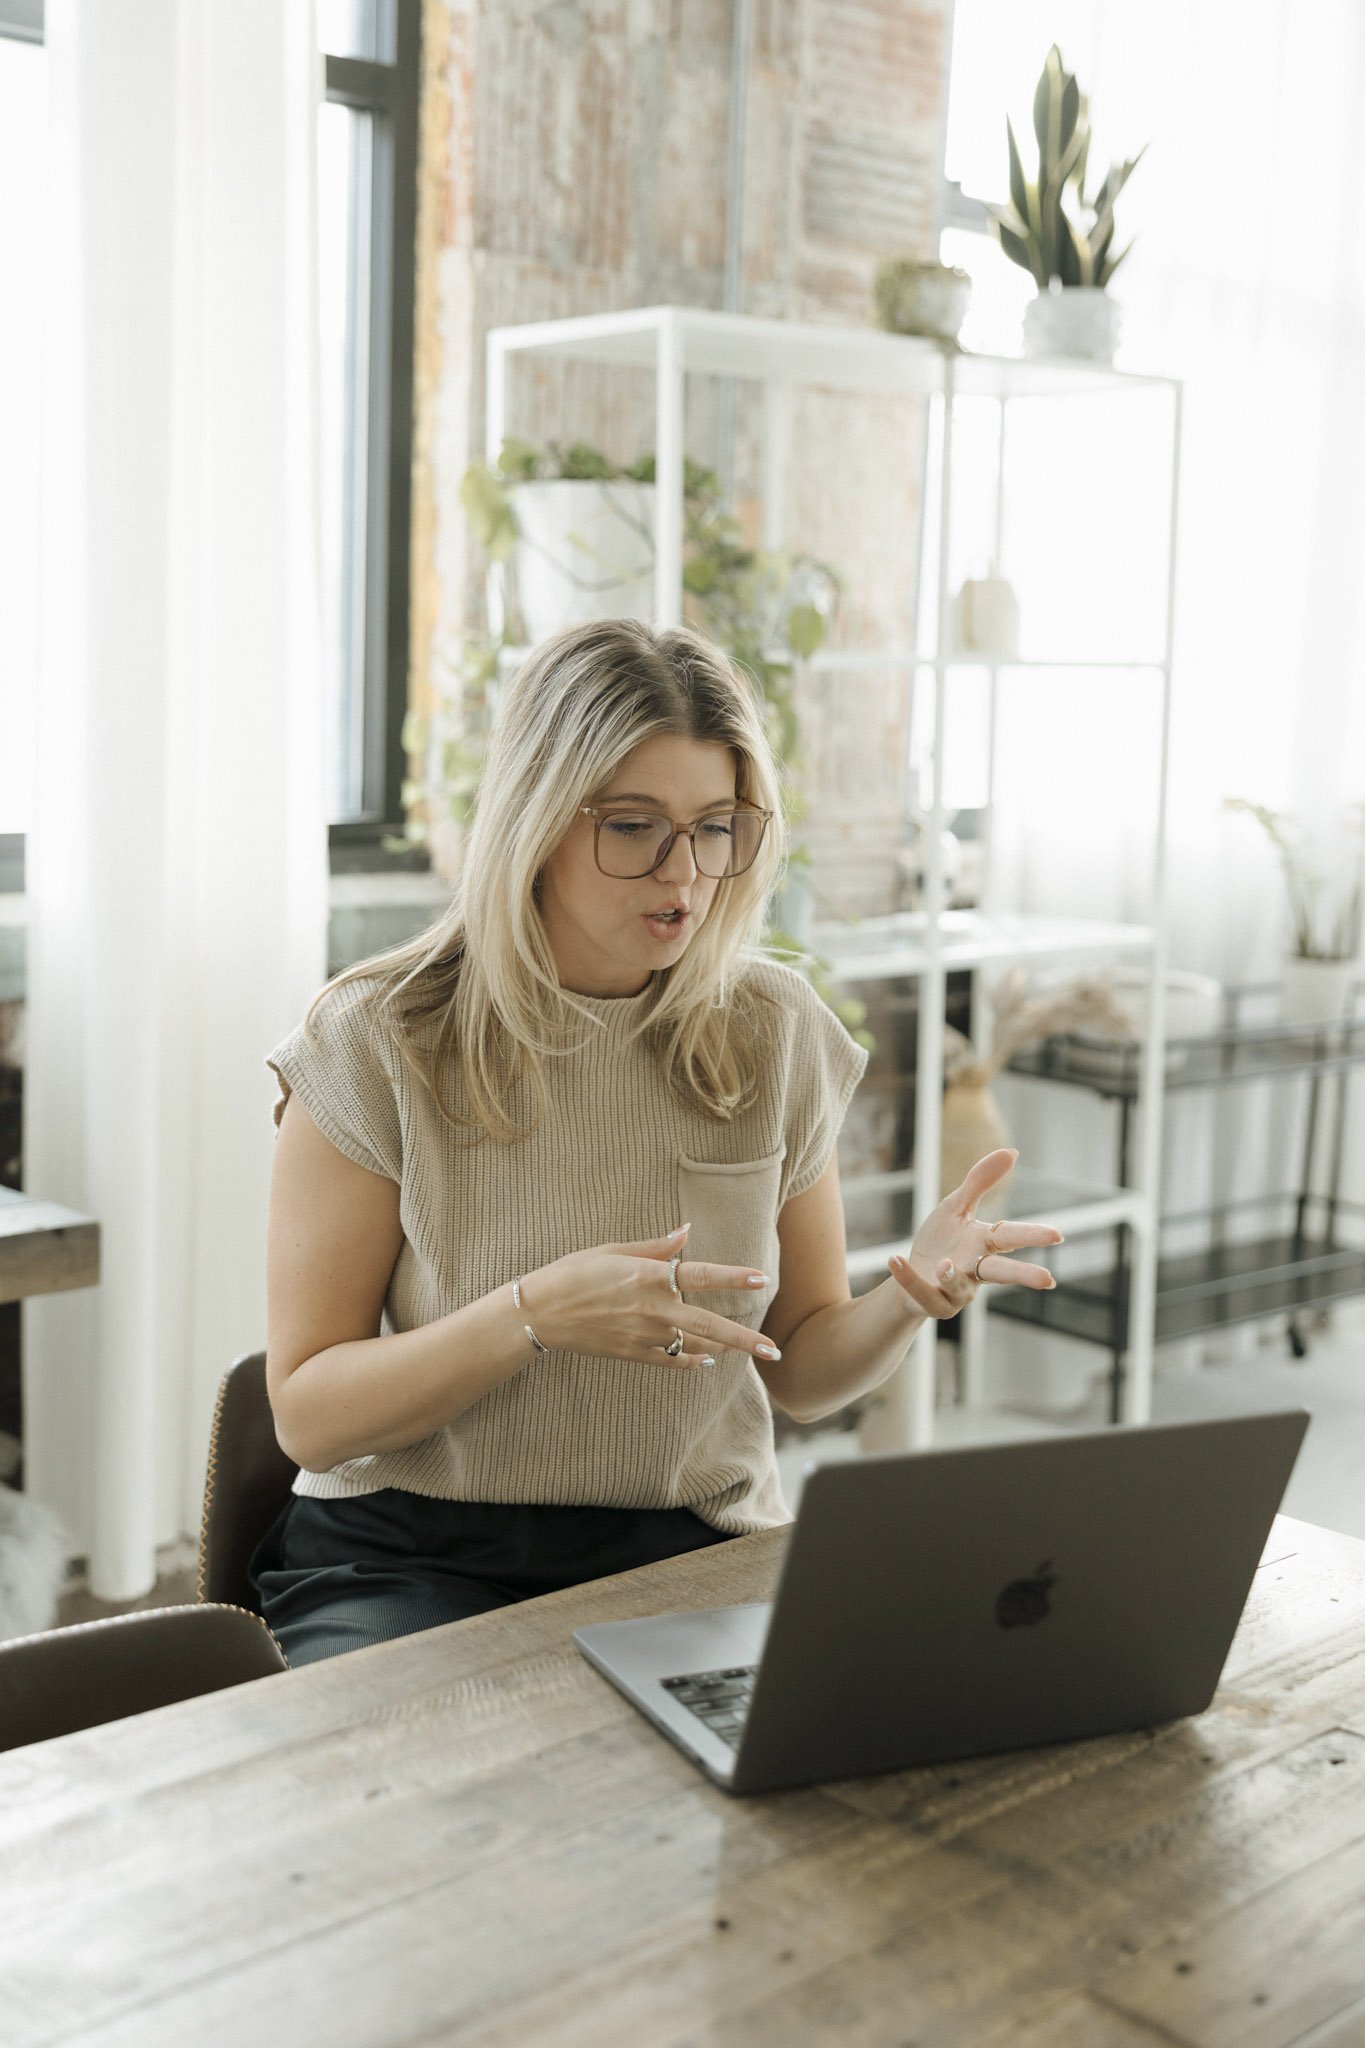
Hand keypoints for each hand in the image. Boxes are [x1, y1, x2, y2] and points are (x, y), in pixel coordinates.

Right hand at [521, 1223, 779, 1370]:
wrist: (539, 1313)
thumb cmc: (572, 1273)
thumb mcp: (612, 1250)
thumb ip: (655, 1248)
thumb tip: (686, 1234)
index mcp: (649, 1277)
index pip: (703, 1275)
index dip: (735, 1277)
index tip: (762, 1279)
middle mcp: (653, 1309)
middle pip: (710, 1325)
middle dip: (745, 1338)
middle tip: (774, 1349)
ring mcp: (644, 1336)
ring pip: (693, 1344)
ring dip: (721, 1348)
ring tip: (747, 1351)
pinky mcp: (632, 1354)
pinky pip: (670, 1360)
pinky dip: (690, 1361)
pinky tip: (706, 1360)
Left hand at [887, 1148, 1063, 1321]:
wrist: (907, 1276)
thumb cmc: (941, 1241)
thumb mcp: (957, 1207)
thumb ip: (980, 1182)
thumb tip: (1011, 1151)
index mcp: (984, 1245)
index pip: (1010, 1237)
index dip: (1032, 1236)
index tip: (1057, 1235)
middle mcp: (975, 1270)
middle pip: (1001, 1272)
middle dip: (1023, 1274)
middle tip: (1047, 1280)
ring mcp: (956, 1290)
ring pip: (959, 1287)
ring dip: (952, 1276)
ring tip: (944, 1264)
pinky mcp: (932, 1303)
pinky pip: (922, 1291)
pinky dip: (908, 1277)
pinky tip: (895, 1260)